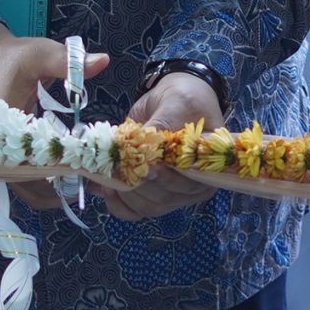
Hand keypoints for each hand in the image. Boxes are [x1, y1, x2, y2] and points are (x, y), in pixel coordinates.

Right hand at [0, 25, 112, 210]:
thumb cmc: (11, 56)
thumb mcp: (38, 54)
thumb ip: (67, 61)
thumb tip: (103, 61)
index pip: (28, 163)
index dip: (59, 171)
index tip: (88, 171)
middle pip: (25, 183)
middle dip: (60, 186)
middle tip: (95, 182)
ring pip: (22, 186)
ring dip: (51, 188)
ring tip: (86, 182)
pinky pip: (19, 179)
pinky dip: (42, 182)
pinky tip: (67, 175)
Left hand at [100, 71, 226, 220]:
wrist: (172, 99)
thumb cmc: (182, 101)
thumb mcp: (176, 105)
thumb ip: (161, 126)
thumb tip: (141, 147)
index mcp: (207, 167)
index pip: (186, 185)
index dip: (165, 179)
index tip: (146, 167)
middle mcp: (192, 186)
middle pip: (164, 198)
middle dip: (137, 184)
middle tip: (116, 166)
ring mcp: (171, 192)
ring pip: (146, 206)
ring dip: (123, 194)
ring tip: (105, 175)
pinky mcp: (151, 193)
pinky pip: (134, 210)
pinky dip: (116, 203)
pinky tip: (103, 188)